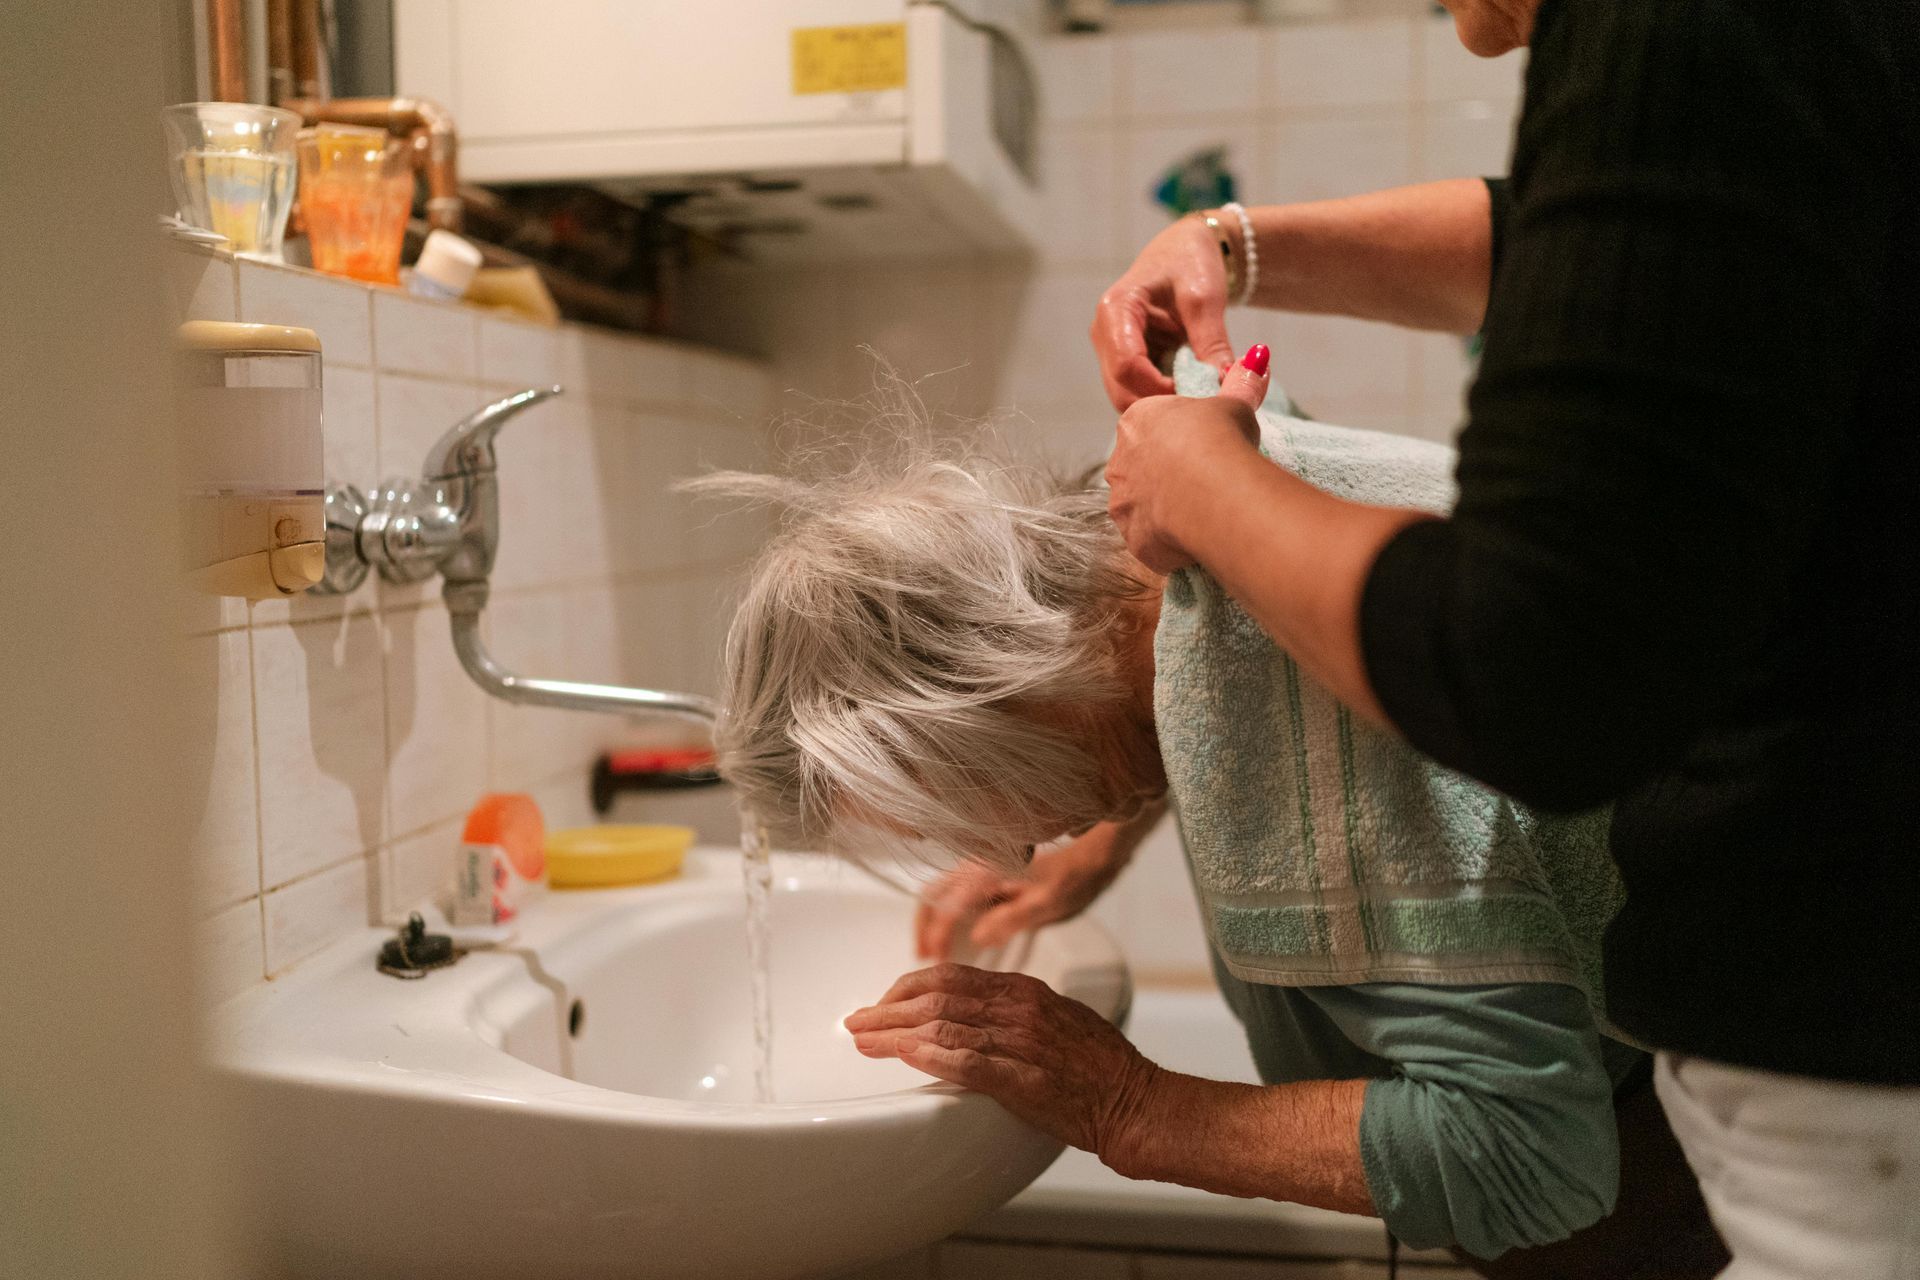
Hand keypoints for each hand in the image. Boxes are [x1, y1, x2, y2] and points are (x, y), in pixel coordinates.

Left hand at [846, 963, 1161, 1157]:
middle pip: (937, 998)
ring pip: (944, 1025)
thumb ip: (1013, 1011)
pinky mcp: (1024, 1080)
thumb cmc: (1100, 1066)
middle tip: (856, 1022)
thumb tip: (969, 1013)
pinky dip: (930, 1055)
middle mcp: (1018, 1009)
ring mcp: (1021, 1043)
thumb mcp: (1057, 1019)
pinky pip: (968, 1062)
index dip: (907, 987)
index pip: (951, 976)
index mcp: (1024, 991)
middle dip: (889, 1009)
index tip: (883, 1003)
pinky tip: (902, 1055)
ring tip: (864, 1042)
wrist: (1135, 1101)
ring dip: (895, 1033)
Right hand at [915, 824, 1137, 960]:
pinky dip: (947, 909)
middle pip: (934, 893)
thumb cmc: (1075, 876)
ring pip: (942, 890)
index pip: (950, 907)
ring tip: (931, 948)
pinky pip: (956, 889)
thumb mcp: (1048, 903)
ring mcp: (982, 865)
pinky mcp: (990, 870)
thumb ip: (1011, 919)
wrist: (1093, 850)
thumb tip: (979, 937)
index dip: (939, 936)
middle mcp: (978, 864)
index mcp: (988, 872)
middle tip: (922, 957)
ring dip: (932, 918)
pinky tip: (956, 930)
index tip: (935, 961)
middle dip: (924, 926)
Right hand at [1092, 217, 1237, 410]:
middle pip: (1121, 388)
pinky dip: (1164, 397)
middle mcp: (1104, 333)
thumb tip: (1225, 384)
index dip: (1160, 387)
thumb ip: (1212, 342)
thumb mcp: (1205, 297)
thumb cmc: (1191, 261)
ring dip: (1162, 403)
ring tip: (1198, 394)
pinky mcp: (1123, 360)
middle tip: (1202, 404)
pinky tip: (1190, 387)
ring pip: (1127, 396)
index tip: (1197, 395)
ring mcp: (1110, 350)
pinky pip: (1138, 391)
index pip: (1127, 364)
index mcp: (1115, 310)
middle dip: (1160, 402)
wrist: (1184, 250)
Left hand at [1106, 349, 1270, 571]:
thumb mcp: (1235, 405)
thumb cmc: (1220, 439)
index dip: (1183, 440)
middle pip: (1144, 468)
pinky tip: (1196, 536)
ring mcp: (1121, 502)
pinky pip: (1150, 540)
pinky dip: (1170, 541)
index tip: (1208, 449)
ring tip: (1203, 512)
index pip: (1154, 428)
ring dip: (1166, 510)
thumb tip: (1257, 358)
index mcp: (1137, 420)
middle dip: (1170, 476)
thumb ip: (1241, 384)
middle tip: (1207, 483)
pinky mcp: (1132, 538)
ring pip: (1142, 506)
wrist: (1212, 491)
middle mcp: (1118, 460)